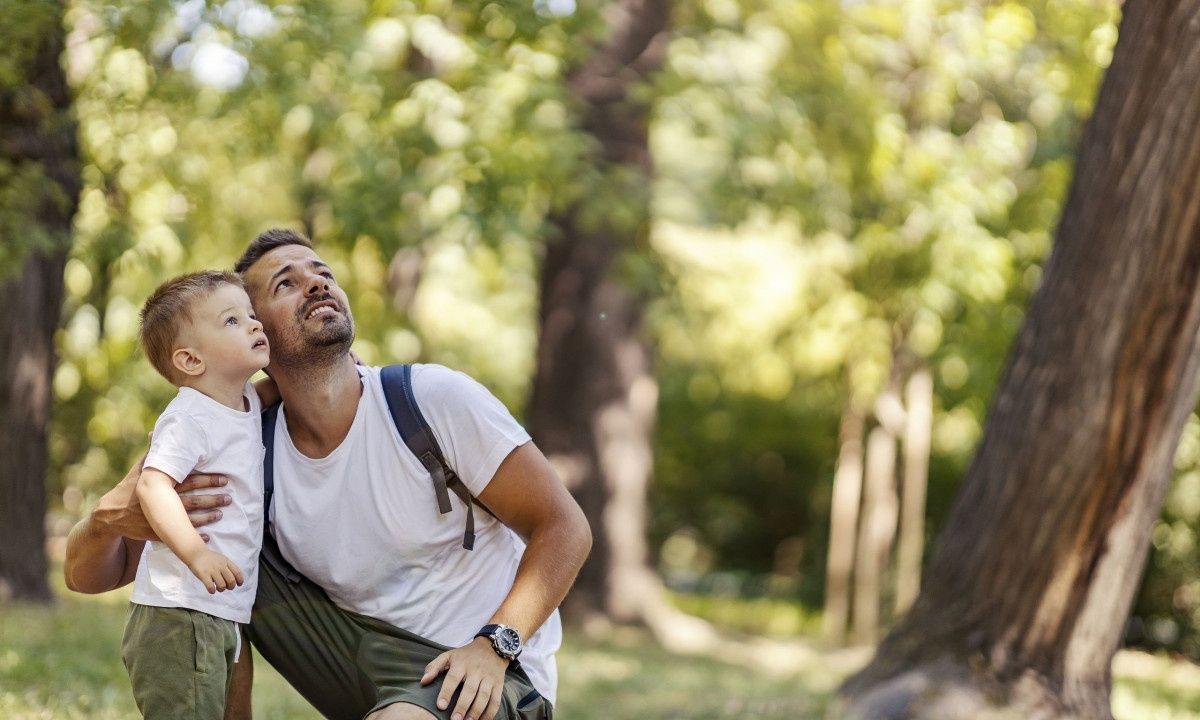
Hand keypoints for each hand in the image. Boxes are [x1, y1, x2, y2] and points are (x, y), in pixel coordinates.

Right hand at [93, 453, 231, 542]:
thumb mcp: (139, 470)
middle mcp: (161, 502)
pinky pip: (177, 537)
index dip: (207, 480)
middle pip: (191, 500)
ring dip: (206, 517)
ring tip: (221, 514)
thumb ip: (151, 453)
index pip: (188, 481)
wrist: (109, 515)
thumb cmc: (128, 487)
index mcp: (160, 485)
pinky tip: (208, 537)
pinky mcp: (155, 533)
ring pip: (187, 520)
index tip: (225, 479)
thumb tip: (155, 432)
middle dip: (212, 499)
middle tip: (229, 497)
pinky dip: (193, 537)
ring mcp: (158, 519)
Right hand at [185, 548, 243, 593]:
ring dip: (221, 589)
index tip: (239, 585)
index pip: (237, 572)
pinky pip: (210, 586)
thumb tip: (234, 580)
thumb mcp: (222, 559)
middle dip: (231, 587)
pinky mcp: (203, 574)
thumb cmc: (210, 559)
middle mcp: (221, 566)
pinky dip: (212, 590)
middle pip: (231, 580)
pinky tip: (211, 590)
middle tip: (227, 588)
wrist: (196, 553)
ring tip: (218, 588)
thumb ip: (228, 567)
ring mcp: (212, 570)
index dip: (240, 580)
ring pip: (222, 585)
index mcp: (226, 562)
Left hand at [421, 637, 507, 719]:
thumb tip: (423, 681)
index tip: (440, 706)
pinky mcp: (498, 684)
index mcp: (461, 663)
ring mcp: (489, 677)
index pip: (453, 678)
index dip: (447, 692)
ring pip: (484, 696)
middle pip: (470, 689)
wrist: (492, 647)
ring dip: (476, 711)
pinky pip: (495, 700)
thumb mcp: (449, 655)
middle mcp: (476, 670)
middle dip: (462, 706)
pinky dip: (490, 712)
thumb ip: (434, 667)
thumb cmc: (466, 655)